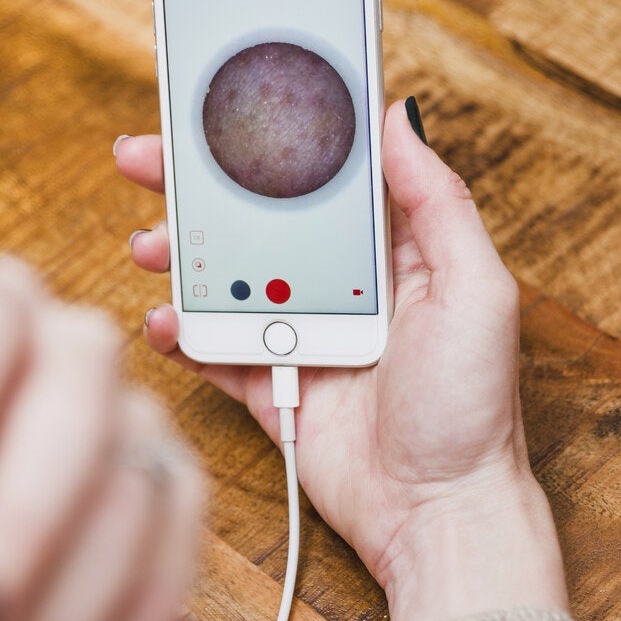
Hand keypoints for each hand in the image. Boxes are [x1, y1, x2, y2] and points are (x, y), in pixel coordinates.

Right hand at [115, 101, 567, 620]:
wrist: (437, 513)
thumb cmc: (472, 409)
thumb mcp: (477, 291)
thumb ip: (438, 203)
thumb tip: (398, 118)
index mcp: (387, 250)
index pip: (320, 174)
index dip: (270, 138)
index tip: (222, 107)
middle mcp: (336, 283)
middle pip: (253, 217)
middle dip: (194, 186)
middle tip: (144, 159)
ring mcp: (295, 332)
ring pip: (220, 276)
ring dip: (177, 254)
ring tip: (149, 246)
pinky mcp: (264, 383)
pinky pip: (208, 346)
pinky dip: (178, 331)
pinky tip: (165, 322)